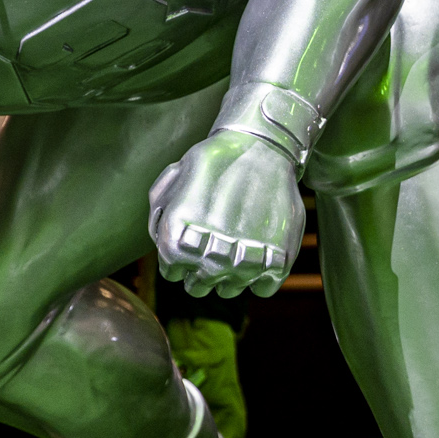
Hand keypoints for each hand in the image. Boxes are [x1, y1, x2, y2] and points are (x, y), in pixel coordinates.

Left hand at [148, 130, 304, 297]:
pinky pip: (263, 289)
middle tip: (212, 246)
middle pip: (198, 286)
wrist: (261, 146)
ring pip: (229, 291)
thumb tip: (162, 243)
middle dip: (200, 270)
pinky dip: (260, 277)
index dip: (179, 259)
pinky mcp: (278, 262)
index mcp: (177, 240)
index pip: (172, 272)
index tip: (190, 243)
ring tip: (236, 245)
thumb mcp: (173, 177)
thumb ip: (160, 215)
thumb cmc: (214, 161)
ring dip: (229, 274)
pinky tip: (258, 252)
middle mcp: (210, 257)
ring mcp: (245, 262)